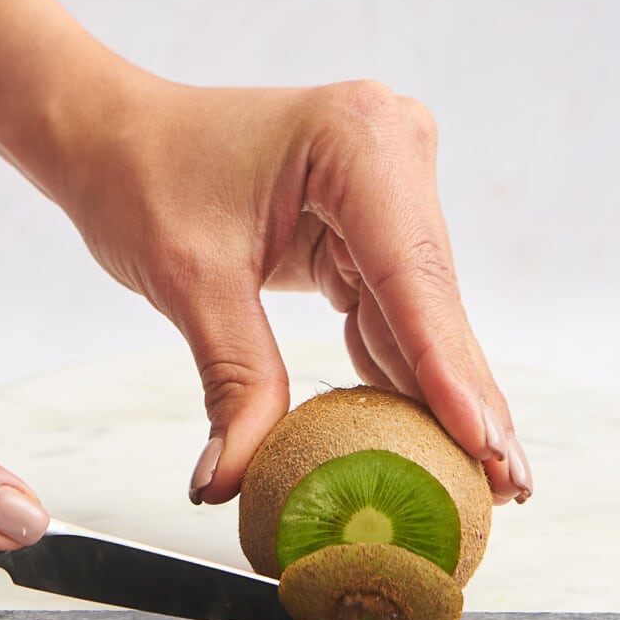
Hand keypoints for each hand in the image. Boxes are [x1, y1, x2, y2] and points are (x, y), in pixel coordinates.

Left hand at [45, 60, 533, 508]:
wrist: (113, 133)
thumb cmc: (144, 174)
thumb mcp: (189, 281)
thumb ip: (234, 382)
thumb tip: (233, 481)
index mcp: (356, 138)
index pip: (412, 275)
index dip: (448, 370)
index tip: (481, 444)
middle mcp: (390, 147)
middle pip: (433, 298)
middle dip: (464, 395)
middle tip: (506, 486)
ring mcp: (387, 180)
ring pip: (423, 311)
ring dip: (446, 393)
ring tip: (488, 481)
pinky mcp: (370, 216)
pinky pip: (393, 307)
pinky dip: (405, 371)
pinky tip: (438, 439)